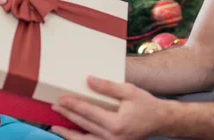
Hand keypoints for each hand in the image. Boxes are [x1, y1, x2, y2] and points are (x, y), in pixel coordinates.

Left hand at [51, 76, 169, 139]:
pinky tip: (71, 134)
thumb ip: (108, 87)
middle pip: (83, 125)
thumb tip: (88, 80)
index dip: (73, 104)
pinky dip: (80, 139)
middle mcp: (112, 137)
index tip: (61, 98)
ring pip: (84, 139)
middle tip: (54, 106)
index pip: (88, 112)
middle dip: (67, 115)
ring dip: (68, 132)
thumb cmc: (146, 104)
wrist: (160, 121)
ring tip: (55, 125)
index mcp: (116, 123)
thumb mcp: (129, 91)